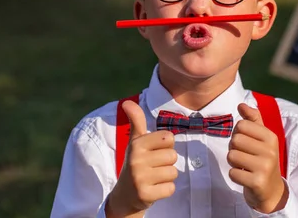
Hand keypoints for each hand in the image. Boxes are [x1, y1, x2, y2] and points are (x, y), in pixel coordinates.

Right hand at [106, 101, 177, 217]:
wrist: (125, 195)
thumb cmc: (136, 162)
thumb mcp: (135, 141)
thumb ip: (136, 120)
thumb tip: (126, 102)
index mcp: (136, 144)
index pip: (168, 137)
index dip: (165, 145)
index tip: (154, 151)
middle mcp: (136, 160)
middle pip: (173, 155)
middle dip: (167, 162)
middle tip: (153, 166)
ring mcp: (140, 178)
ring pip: (173, 172)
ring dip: (167, 176)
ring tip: (153, 177)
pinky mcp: (145, 195)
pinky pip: (171, 188)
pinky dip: (166, 189)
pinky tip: (154, 188)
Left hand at [227, 103, 287, 213]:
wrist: (272, 190)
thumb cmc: (263, 159)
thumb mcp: (262, 138)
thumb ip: (252, 120)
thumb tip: (241, 105)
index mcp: (271, 137)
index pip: (241, 125)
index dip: (238, 134)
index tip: (246, 144)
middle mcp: (270, 151)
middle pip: (235, 140)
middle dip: (234, 148)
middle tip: (244, 156)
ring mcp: (265, 167)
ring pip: (231, 156)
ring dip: (233, 163)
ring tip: (245, 166)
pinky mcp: (257, 182)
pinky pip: (232, 173)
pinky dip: (235, 175)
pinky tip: (245, 177)